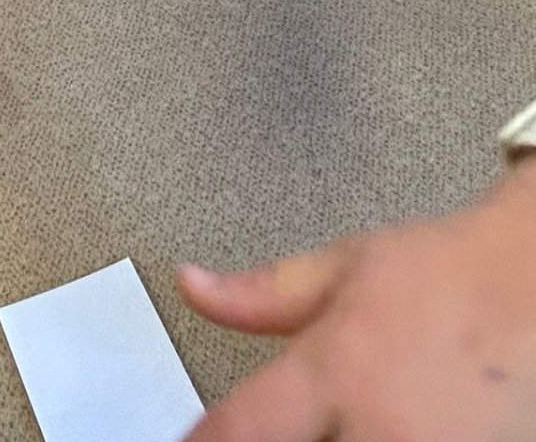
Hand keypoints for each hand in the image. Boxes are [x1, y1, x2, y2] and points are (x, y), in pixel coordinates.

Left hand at [178, 160, 535, 440]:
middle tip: (282, 429)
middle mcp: (378, 430)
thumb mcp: (343, 267)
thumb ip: (260, 294)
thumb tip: (190, 285)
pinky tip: (376, 434)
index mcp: (335, 370)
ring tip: (338, 426)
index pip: (240, 430)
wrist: (535, 282)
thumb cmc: (443, 274)